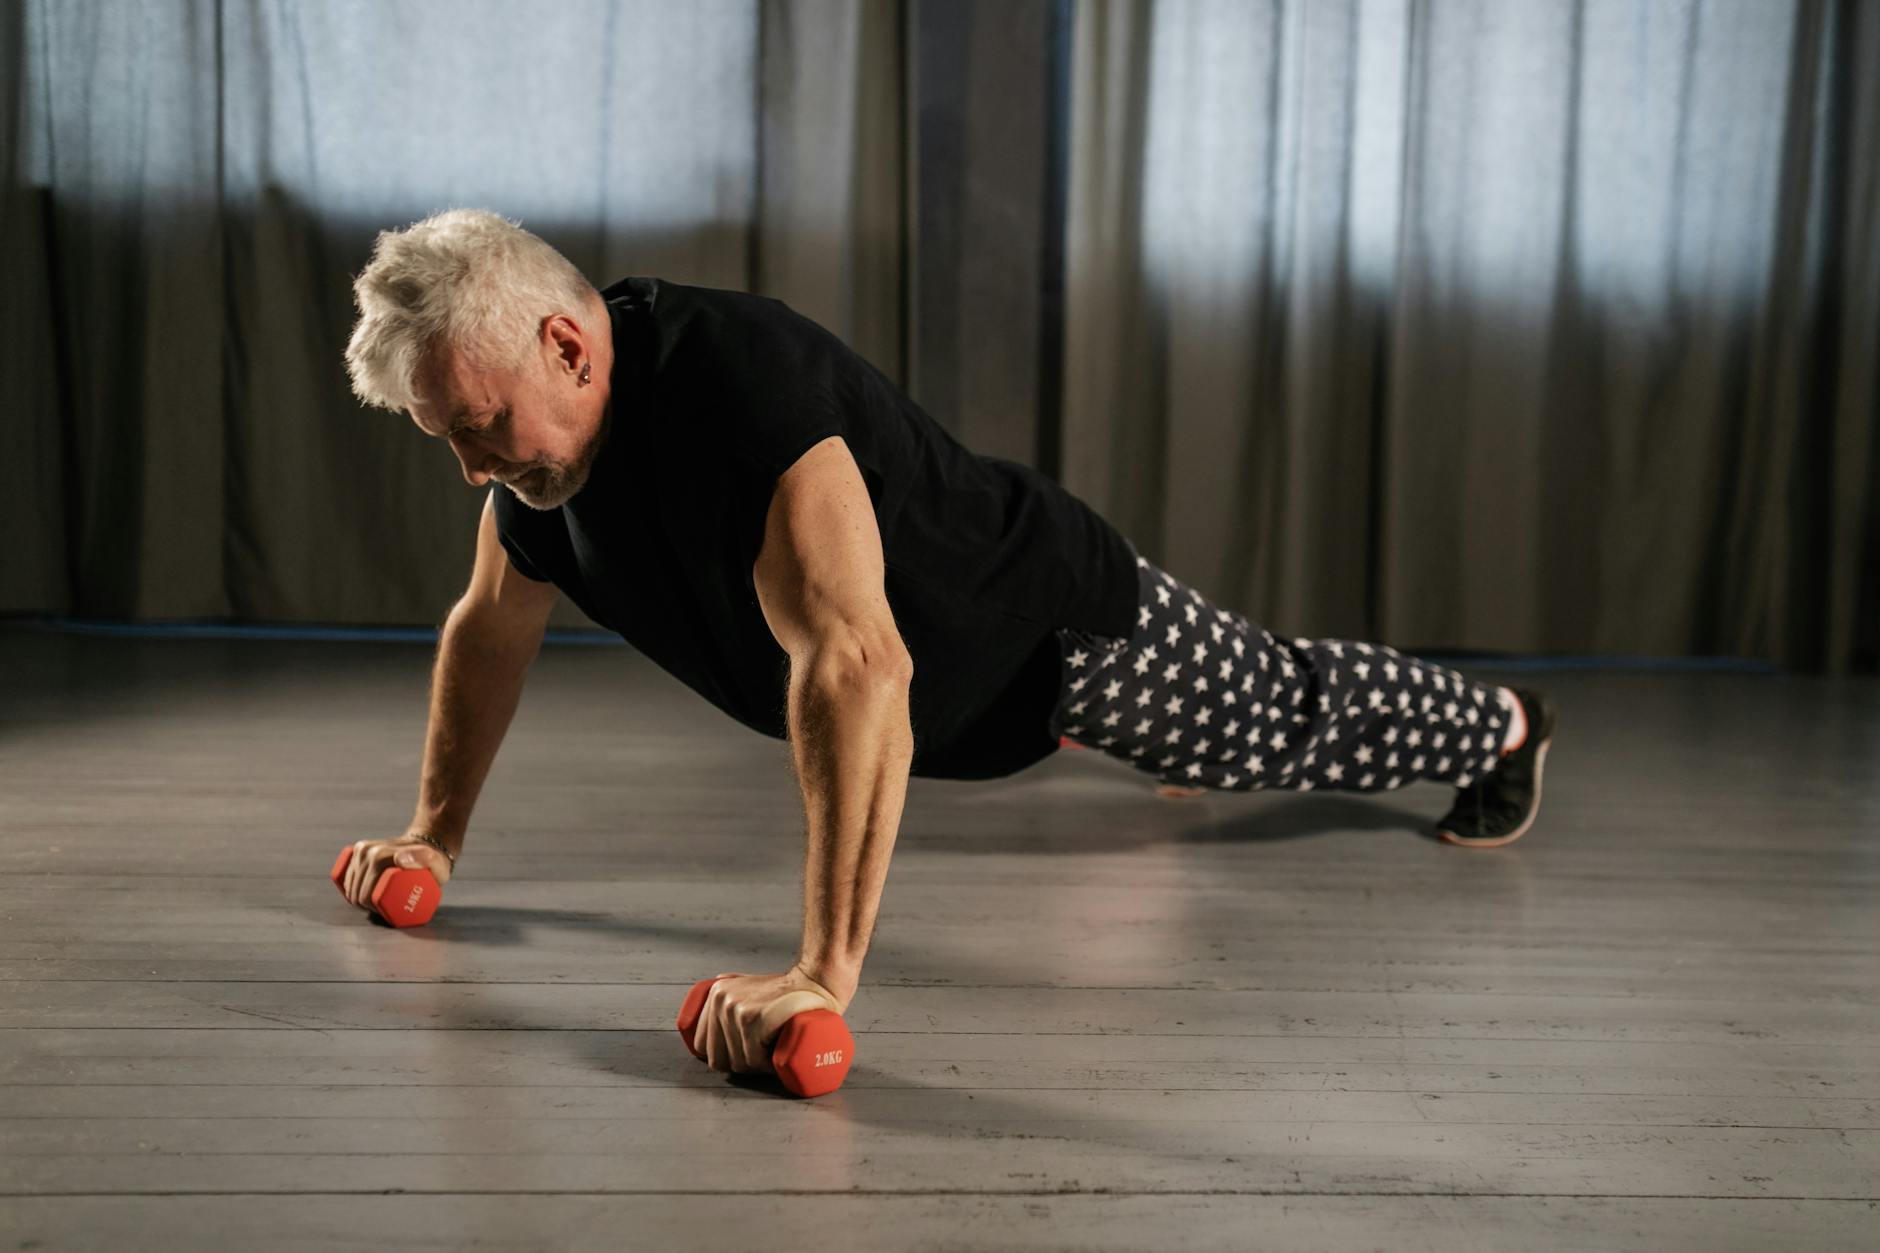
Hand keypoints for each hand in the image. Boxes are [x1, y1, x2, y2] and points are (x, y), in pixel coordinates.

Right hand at [340, 831, 453, 909]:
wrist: (427, 844)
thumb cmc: (434, 861)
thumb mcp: (435, 863)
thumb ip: (425, 859)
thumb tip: (399, 858)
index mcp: (379, 856)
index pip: (366, 895)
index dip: (375, 909)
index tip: (390, 910)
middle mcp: (367, 851)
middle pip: (357, 892)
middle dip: (367, 906)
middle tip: (385, 909)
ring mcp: (361, 850)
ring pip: (350, 886)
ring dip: (359, 898)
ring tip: (377, 902)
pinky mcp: (357, 851)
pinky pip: (346, 877)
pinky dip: (351, 888)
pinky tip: (362, 893)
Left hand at [690, 964, 848, 1076]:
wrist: (816, 981)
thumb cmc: (786, 989)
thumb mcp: (749, 982)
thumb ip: (732, 982)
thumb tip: (714, 987)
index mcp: (714, 995)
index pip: (702, 1044)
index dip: (723, 1057)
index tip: (745, 1055)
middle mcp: (720, 1001)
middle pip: (718, 1058)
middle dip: (741, 1066)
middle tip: (763, 1059)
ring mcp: (735, 1009)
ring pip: (737, 1062)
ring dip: (757, 1069)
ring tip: (773, 1056)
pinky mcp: (753, 1019)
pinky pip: (753, 1059)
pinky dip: (766, 1067)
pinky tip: (776, 1059)